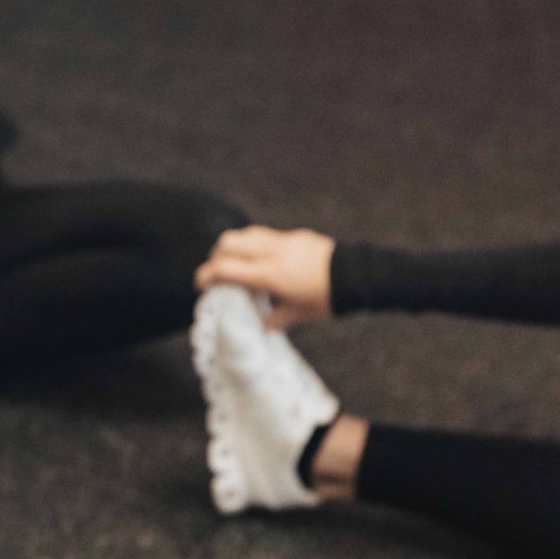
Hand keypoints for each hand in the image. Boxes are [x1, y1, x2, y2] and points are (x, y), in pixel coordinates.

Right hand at [194, 226, 336, 330]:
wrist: (358, 275)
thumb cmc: (328, 298)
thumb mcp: (299, 315)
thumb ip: (275, 319)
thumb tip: (262, 325)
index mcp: (270, 274)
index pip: (226, 269)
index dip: (206, 275)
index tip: (200, 285)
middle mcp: (272, 252)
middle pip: (228, 242)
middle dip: (215, 257)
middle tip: (217, 273)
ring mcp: (283, 240)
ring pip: (245, 233)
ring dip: (233, 247)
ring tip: (236, 264)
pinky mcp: (294, 236)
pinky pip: (264, 235)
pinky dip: (252, 244)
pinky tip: (259, 259)